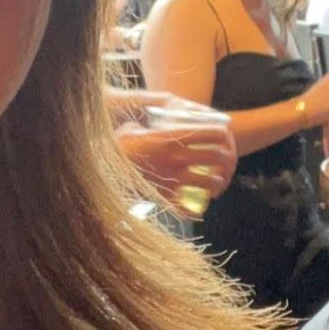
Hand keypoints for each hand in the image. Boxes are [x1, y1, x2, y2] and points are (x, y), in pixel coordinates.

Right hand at [115, 118, 236, 205]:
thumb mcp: (132, 128)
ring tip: (216, 185)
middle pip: (217, 157)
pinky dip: (197, 208)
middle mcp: (177, 157)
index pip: (212, 132)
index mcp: (172, 137)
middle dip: (226, 160)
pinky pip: (190, 205)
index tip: (225, 138)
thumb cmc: (115, 147)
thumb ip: (149, 126)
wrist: (102, 170)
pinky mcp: (166, 196)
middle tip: (226, 163)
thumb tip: (154, 122)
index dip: (224, 134)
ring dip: (216, 184)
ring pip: (209, 182)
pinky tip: (199, 207)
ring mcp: (173, 178)